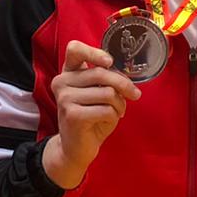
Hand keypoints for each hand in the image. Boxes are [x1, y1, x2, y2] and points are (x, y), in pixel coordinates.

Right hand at [40, 41, 140, 189]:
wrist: (76, 147)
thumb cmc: (90, 117)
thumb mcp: (98, 94)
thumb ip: (106, 80)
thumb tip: (125, 76)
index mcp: (68, 72)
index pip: (74, 49)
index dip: (94, 52)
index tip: (109, 62)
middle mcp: (62, 82)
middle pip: (101, 73)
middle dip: (124, 85)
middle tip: (134, 95)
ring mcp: (65, 98)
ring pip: (108, 93)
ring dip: (120, 104)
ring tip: (117, 112)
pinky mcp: (72, 115)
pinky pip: (106, 110)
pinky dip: (114, 116)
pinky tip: (107, 121)